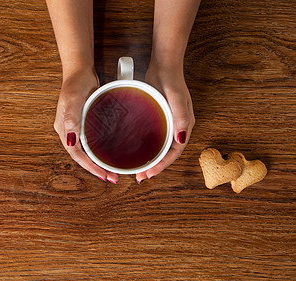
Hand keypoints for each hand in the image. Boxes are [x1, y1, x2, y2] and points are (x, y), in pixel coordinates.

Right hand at [54, 68, 118, 183]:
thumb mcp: (73, 100)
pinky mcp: (85, 122)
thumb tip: (71, 141)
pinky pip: (91, 141)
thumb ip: (71, 119)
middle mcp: (69, 131)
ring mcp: (77, 127)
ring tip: (111, 170)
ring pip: (86, 151)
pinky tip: (109, 153)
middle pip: (81, 156)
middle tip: (111, 177)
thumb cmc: (75, 83)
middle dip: (95, 168)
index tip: (103, 174)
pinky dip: (99, 150)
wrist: (80, 70)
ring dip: (98, 161)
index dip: (89, 166)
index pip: (76, 154)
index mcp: (63, 129)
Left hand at [136, 62, 194, 182]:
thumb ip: (180, 118)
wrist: (164, 66)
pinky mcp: (158, 119)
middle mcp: (177, 128)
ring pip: (159, 147)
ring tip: (137, 169)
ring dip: (150, 159)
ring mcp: (168, 123)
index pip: (174, 152)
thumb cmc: (171, 81)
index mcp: (185, 126)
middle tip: (140, 176)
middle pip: (166, 153)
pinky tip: (135, 150)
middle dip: (154, 166)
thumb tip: (182, 140)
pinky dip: (146, 146)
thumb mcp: (176, 99)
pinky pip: (153, 137)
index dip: (162, 165)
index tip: (149, 174)